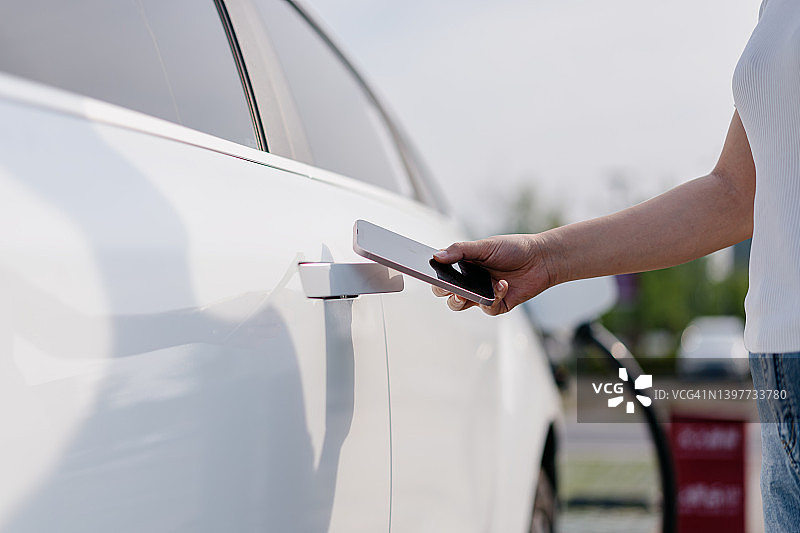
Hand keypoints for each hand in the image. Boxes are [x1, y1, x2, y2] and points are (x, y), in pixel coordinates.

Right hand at [431, 234, 554, 314]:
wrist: (541, 259)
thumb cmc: (513, 248)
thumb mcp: (484, 246)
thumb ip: (460, 250)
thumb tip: (436, 256)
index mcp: (463, 264)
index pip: (440, 272)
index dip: (432, 273)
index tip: (427, 272)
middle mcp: (469, 281)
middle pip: (445, 291)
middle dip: (443, 290)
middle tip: (448, 286)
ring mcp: (481, 294)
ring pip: (459, 305)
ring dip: (460, 300)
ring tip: (466, 294)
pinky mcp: (497, 305)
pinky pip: (487, 308)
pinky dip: (494, 297)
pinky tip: (503, 285)